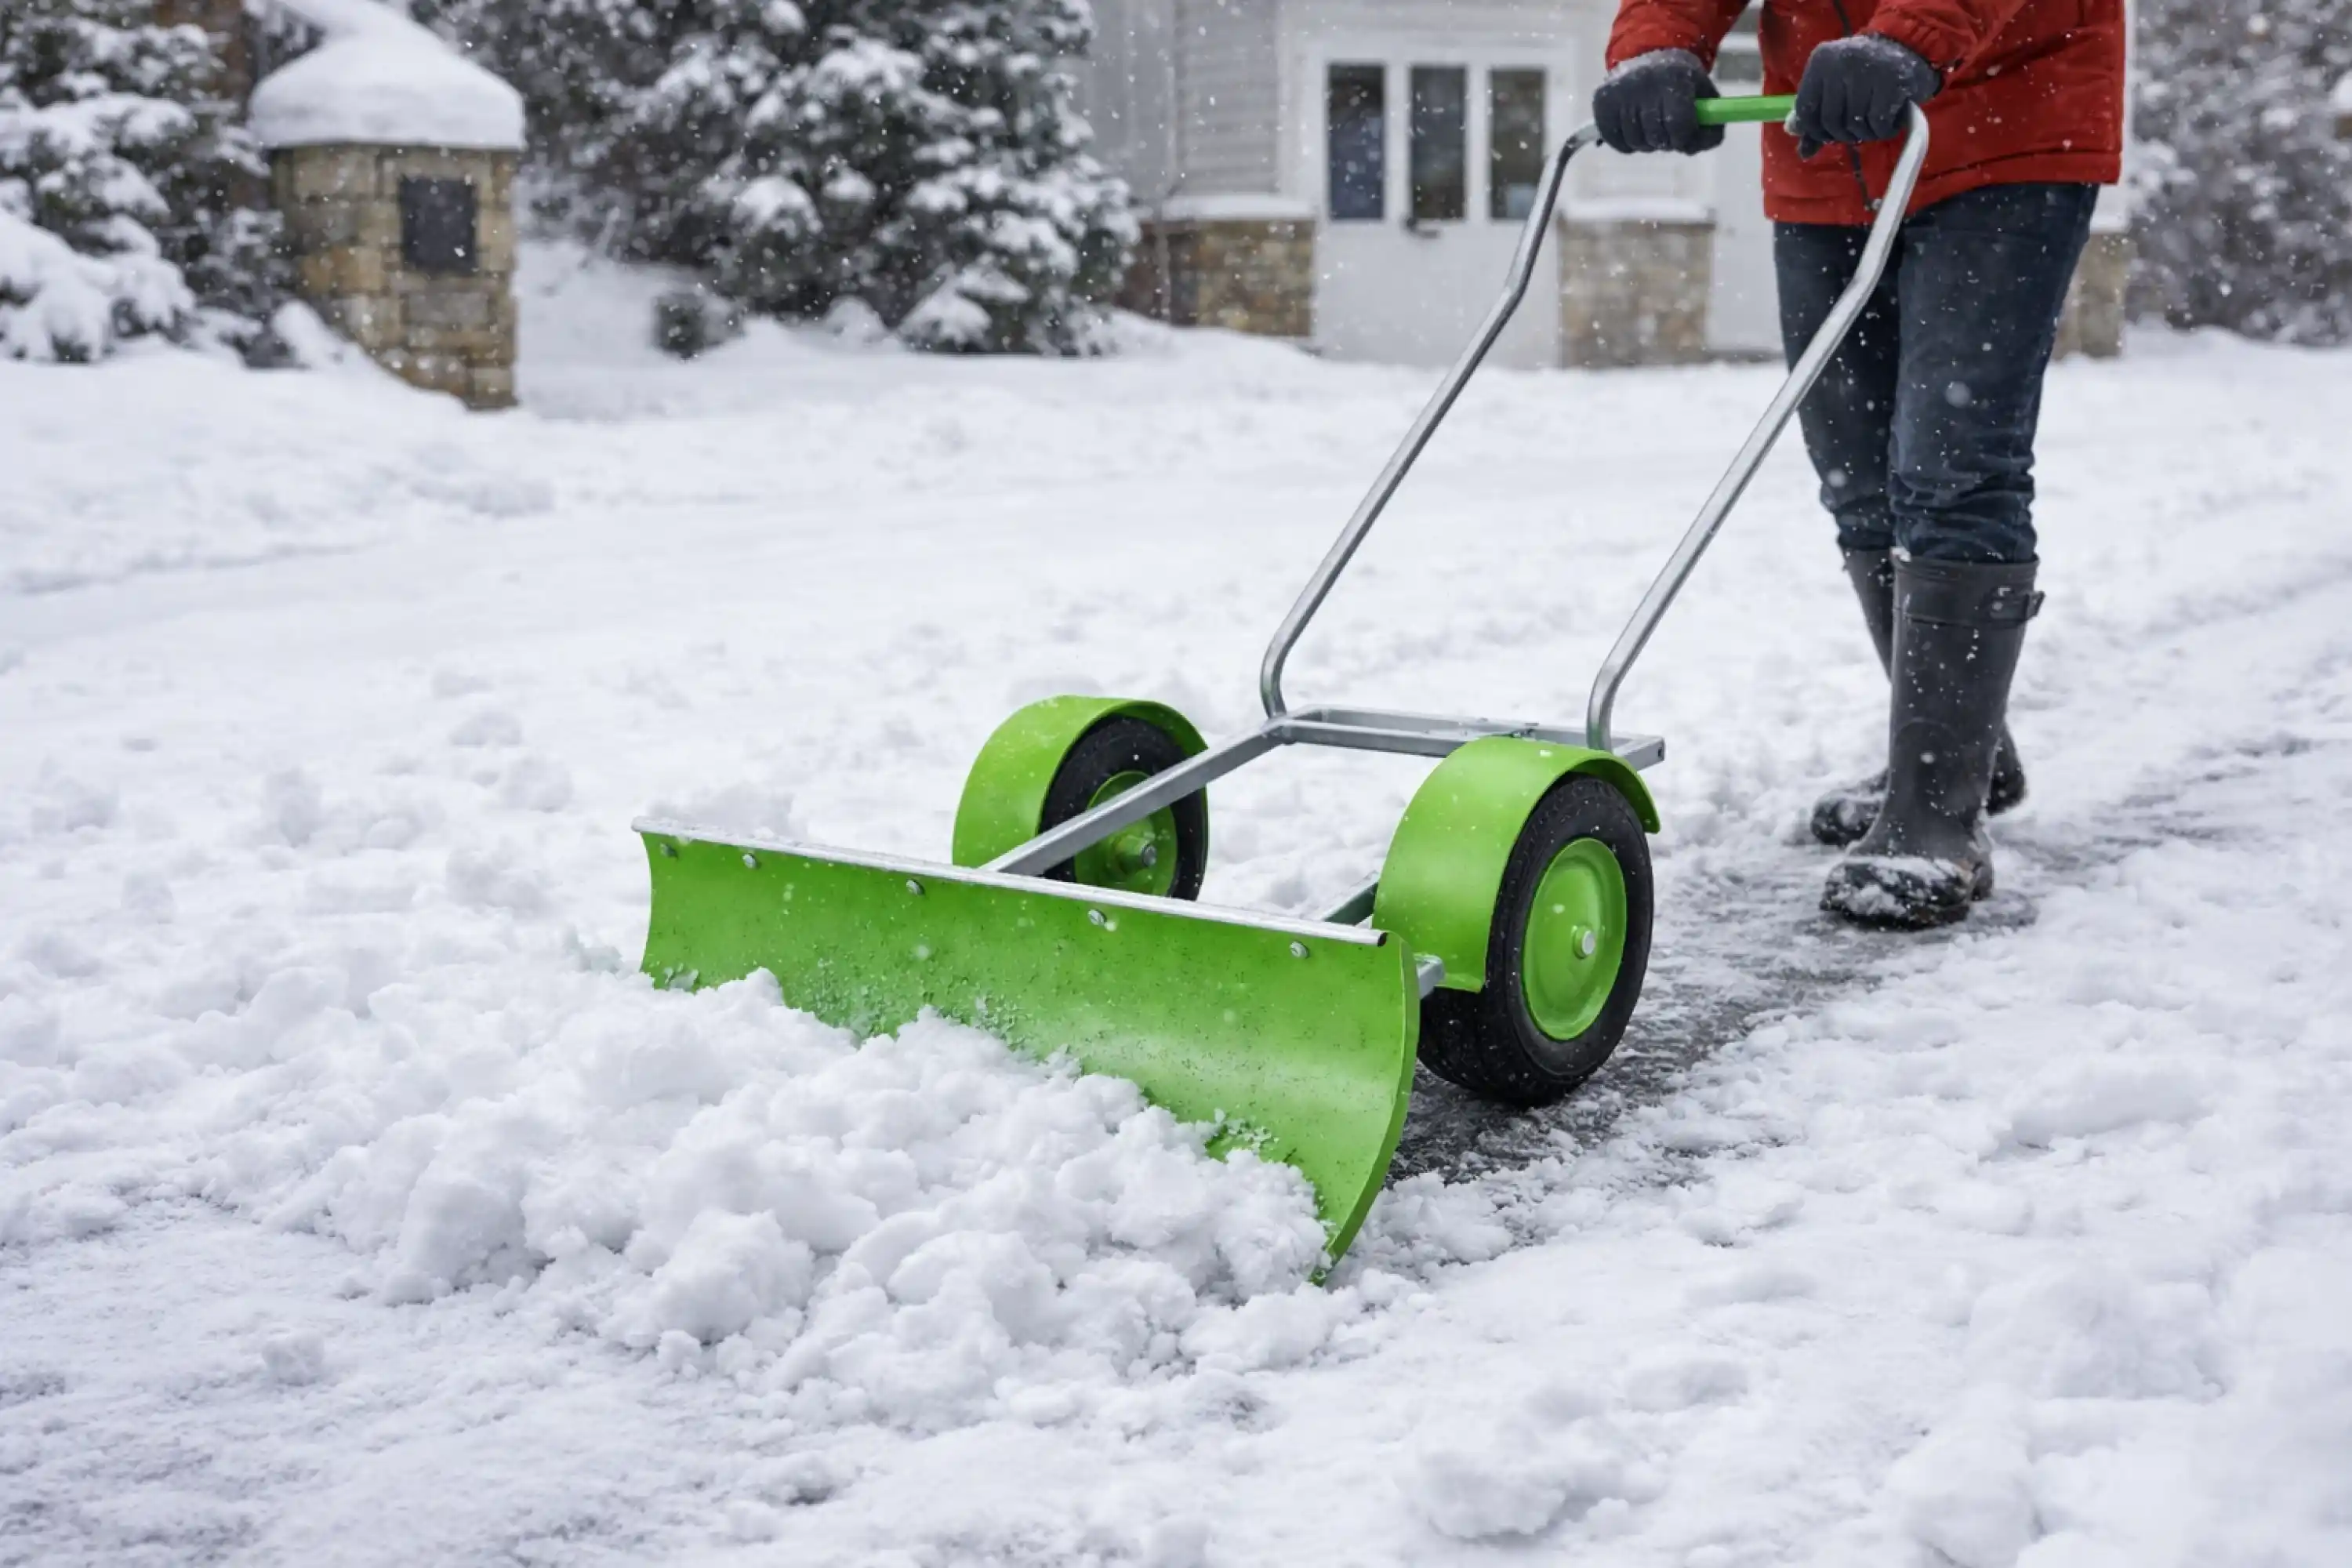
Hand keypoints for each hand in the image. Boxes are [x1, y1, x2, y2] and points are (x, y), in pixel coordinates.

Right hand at [1592, 50, 1724, 155]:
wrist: (1650, 52)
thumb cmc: (1682, 82)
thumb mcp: (1705, 95)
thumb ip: (1711, 126)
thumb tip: (1692, 149)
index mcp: (1674, 79)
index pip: (1679, 124)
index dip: (1684, 138)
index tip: (1685, 135)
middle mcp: (1643, 84)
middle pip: (1656, 136)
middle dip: (1666, 141)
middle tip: (1669, 132)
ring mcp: (1620, 93)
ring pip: (1635, 142)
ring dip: (1647, 143)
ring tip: (1652, 127)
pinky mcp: (1602, 102)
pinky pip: (1616, 142)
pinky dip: (1628, 143)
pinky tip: (1635, 129)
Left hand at [1792, 34, 1940, 158]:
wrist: (1907, 48)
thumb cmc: (1864, 73)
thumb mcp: (1835, 87)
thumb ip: (1816, 117)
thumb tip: (1803, 152)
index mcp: (1821, 61)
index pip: (1806, 111)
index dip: (1816, 131)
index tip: (1830, 133)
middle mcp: (1841, 61)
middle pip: (1831, 121)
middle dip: (1844, 134)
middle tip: (1856, 129)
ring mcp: (1867, 69)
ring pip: (1855, 125)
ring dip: (1866, 134)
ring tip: (1874, 122)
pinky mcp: (1893, 80)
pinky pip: (1878, 124)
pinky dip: (1883, 131)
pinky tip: (1889, 122)